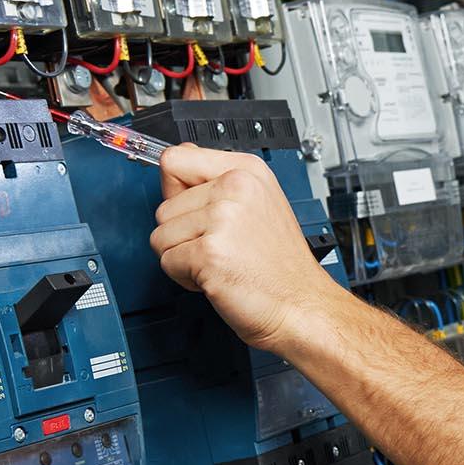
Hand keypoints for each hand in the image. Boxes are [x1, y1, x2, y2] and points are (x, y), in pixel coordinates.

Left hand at [150, 144, 344, 354]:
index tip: (190, 208)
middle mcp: (236, 188)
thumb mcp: (260, 204)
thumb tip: (174, 164)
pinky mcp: (209, 252)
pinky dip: (185, 278)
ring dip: (183, 257)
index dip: (173, 189)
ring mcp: (223, 219)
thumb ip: (215, 181)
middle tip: (222, 247)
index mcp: (247, 171)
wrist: (302, 305)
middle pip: (164, 206)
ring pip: (161, 236)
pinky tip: (218, 277)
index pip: (175, 159)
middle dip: (183, 234)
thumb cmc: (281, 266)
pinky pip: (167, 262)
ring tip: (221, 262)